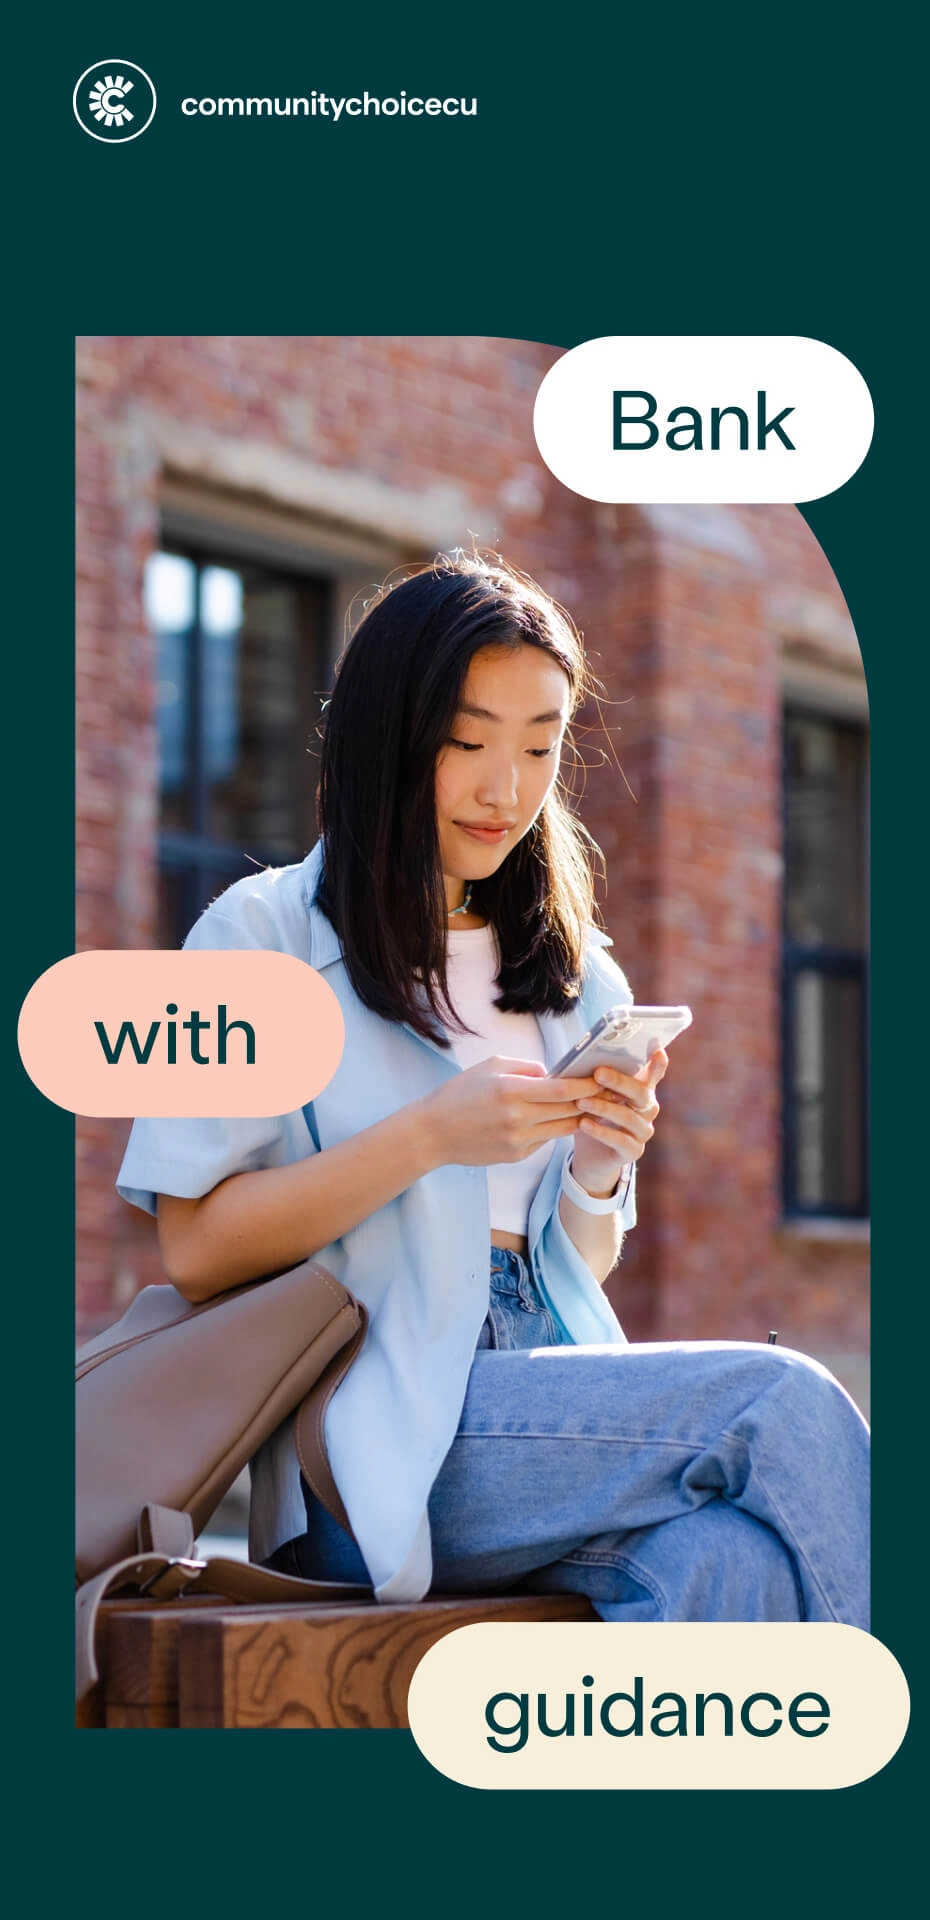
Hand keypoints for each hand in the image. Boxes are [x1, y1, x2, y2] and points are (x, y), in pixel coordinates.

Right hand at [424, 1056, 600, 1167]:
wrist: (433, 1132)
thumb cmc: (460, 1093)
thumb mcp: (491, 1066)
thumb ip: (526, 1067)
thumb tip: (554, 1074)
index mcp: (511, 1090)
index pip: (562, 1089)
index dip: (586, 1084)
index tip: (600, 1078)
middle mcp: (518, 1118)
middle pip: (568, 1110)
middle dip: (590, 1100)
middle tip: (605, 1091)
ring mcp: (518, 1140)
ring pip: (562, 1129)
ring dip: (577, 1117)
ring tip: (588, 1105)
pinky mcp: (516, 1156)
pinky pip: (545, 1141)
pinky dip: (553, 1129)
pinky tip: (555, 1119)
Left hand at [570, 1048, 667, 1195]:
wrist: (590, 1155)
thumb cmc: (593, 1116)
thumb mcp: (594, 1095)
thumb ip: (596, 1079)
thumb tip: (584, 1059)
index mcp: (641, 1091)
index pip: (655, 1074)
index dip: (658, 1063)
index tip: (657, 1049)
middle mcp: (648, 1109)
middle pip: (641, 1092)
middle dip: (619, 1081)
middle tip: (598, 1073)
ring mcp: (643, 1131)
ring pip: (628, 1116)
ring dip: (603, 1107)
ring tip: (581, 1102)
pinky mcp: (634, 1152)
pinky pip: (620, 1140)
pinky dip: (600, 1131)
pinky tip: (583, 1124)